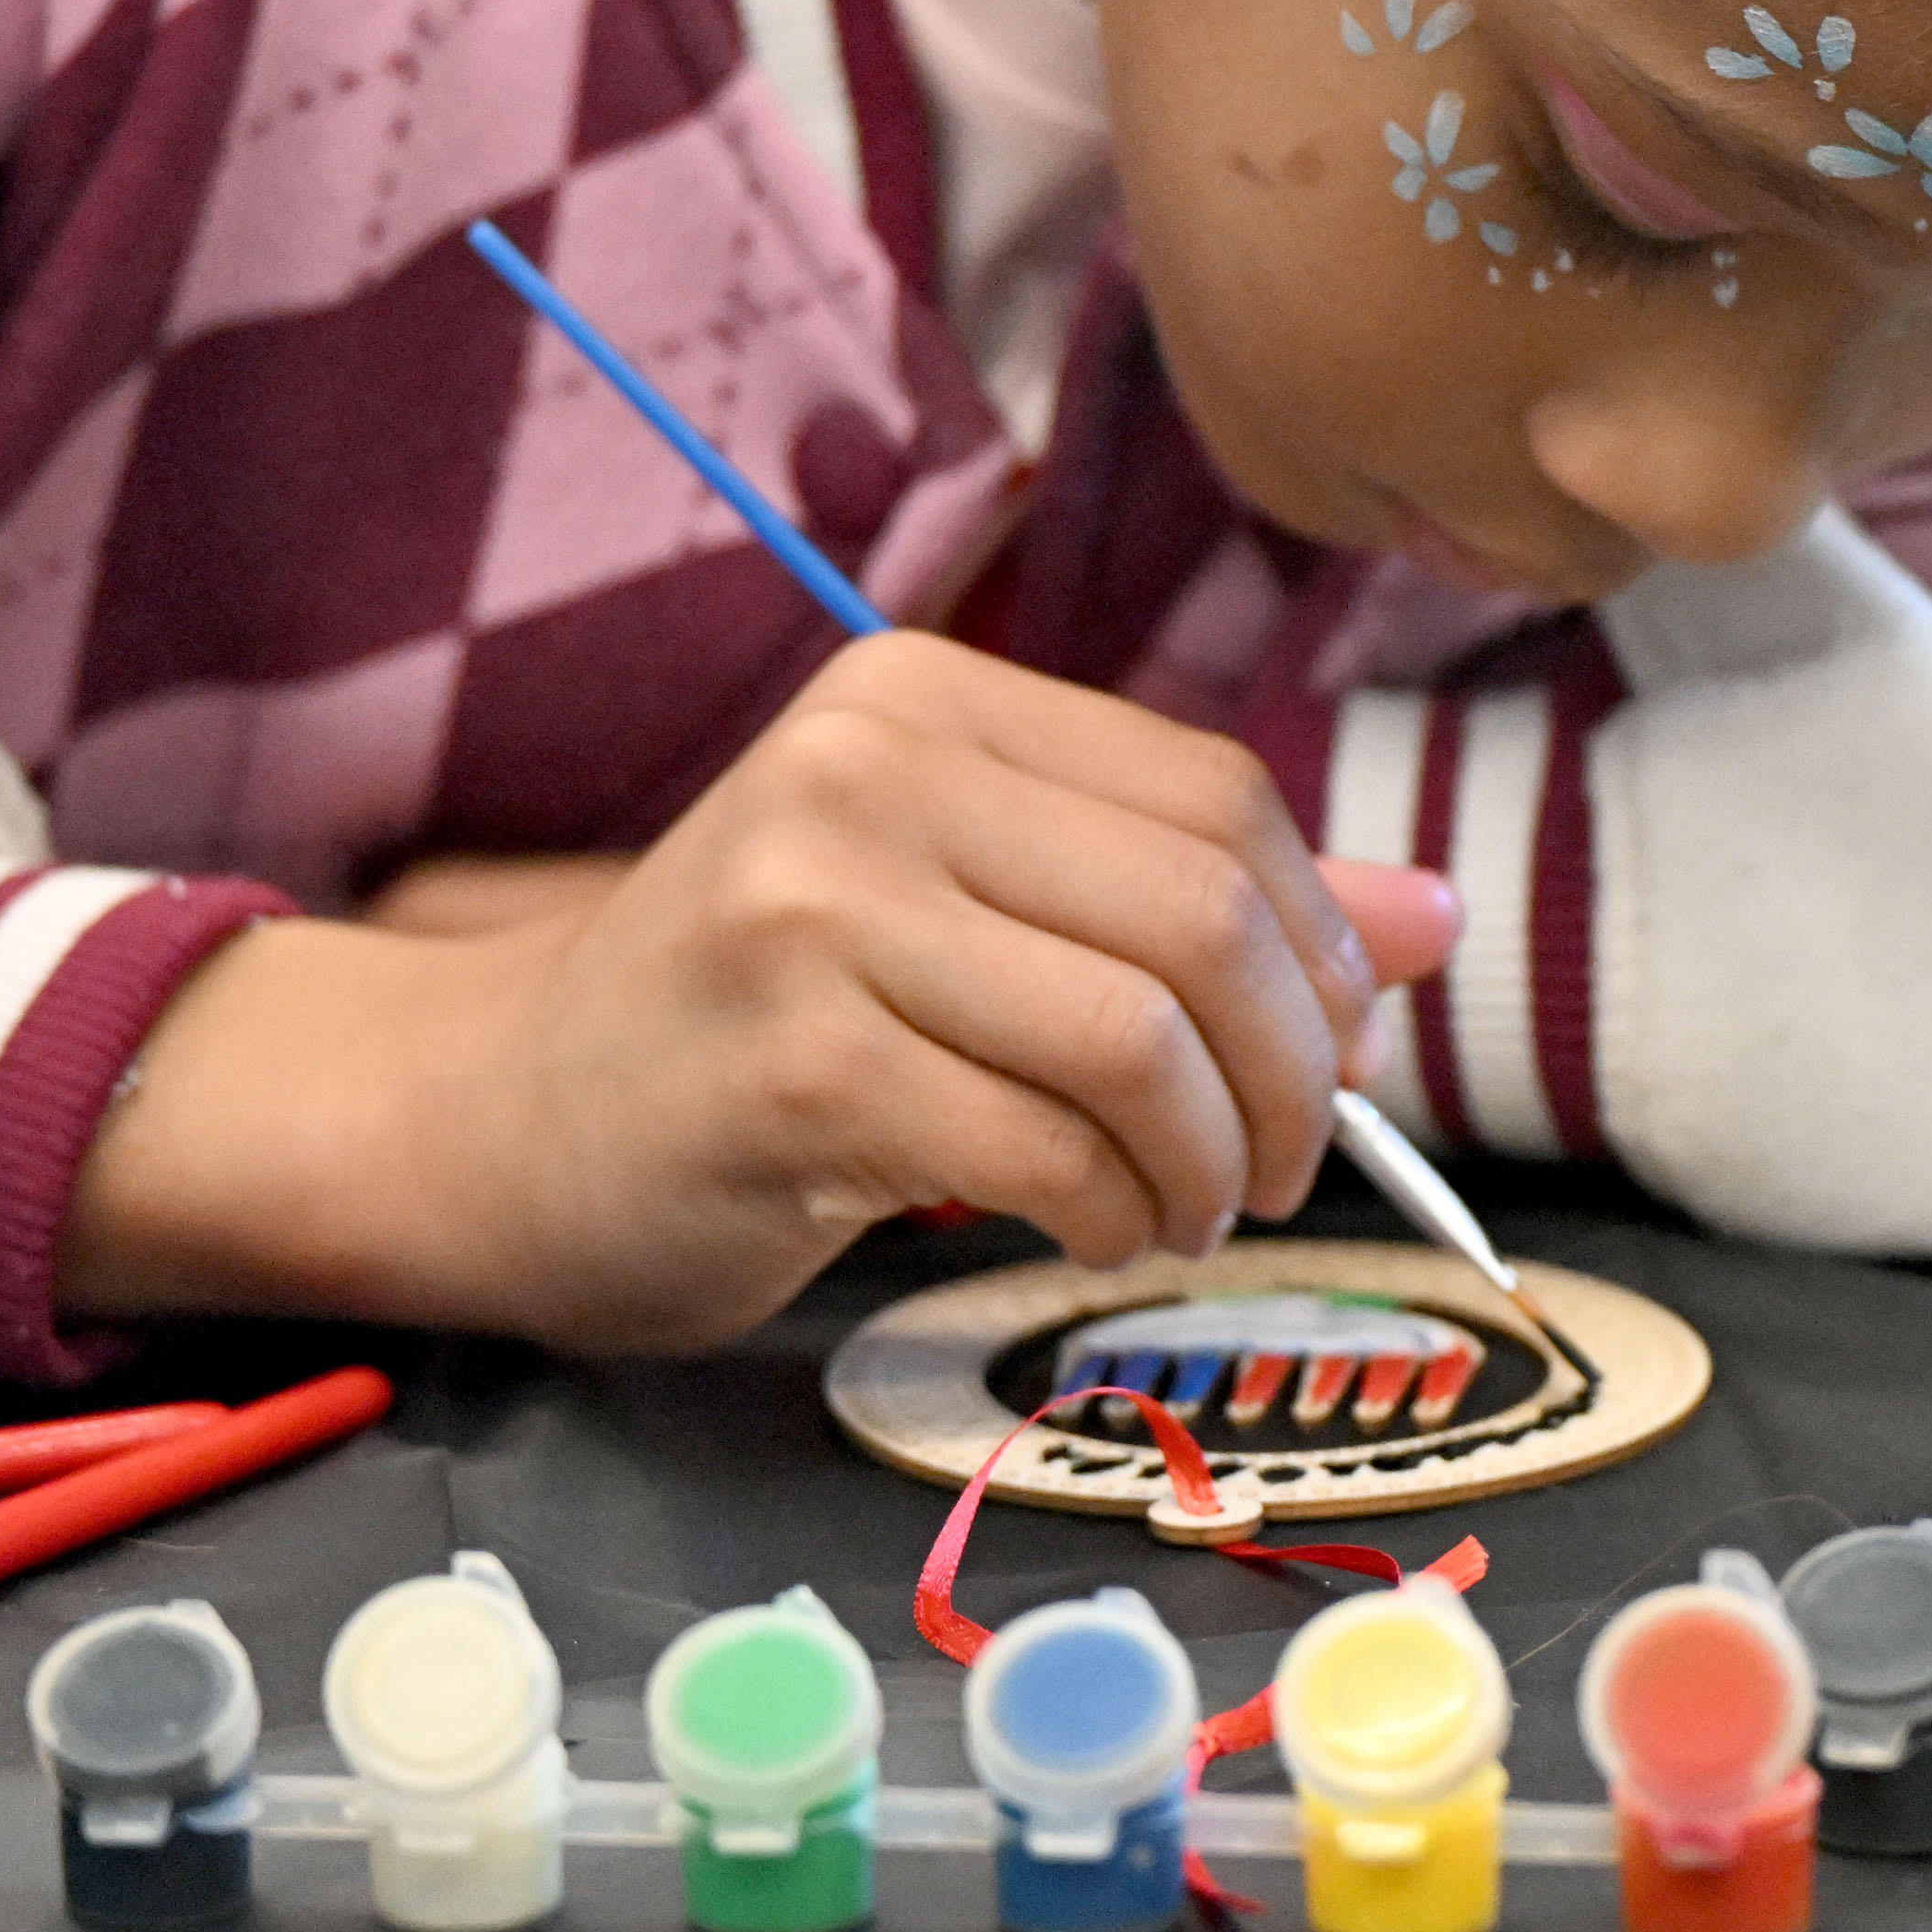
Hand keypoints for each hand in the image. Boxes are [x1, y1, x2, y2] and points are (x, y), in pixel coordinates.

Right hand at [61, 633, 1460, 1352]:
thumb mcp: (974, 918)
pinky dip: (1112, 1215)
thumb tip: (1433, 918)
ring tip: (1185, 1210)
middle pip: (1198, 910)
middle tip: (1277, 1165)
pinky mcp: (788, 1061)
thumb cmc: (759, 1023)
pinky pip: (1042, 1148)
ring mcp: (813, 907)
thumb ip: (1192, 902)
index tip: (1325, 1052)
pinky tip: (1092, 1232)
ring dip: (1208, 1160)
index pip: (1212, 798)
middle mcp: (864, 768)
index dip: (1317, 943)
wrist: (498, 1121)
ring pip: (1137, 1035)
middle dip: (1291, 1068)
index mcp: (923, 700)